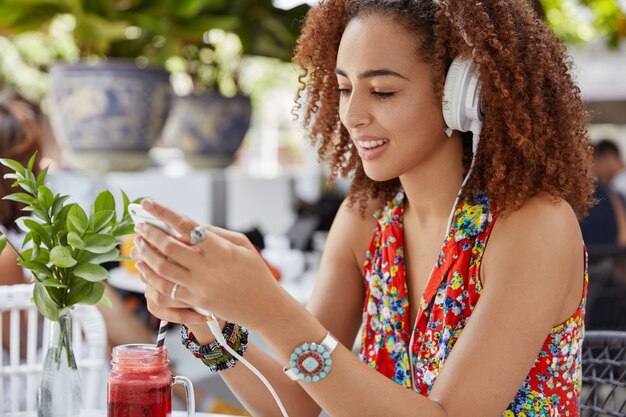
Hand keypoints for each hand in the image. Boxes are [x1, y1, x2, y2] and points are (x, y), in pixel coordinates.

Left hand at [131, 199, 284, 329]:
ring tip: (139, 243)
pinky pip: (164, 288)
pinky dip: (150, 275)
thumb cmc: (256, 272)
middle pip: (168, 246)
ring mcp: (199, 286)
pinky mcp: (194, 301)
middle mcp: (207, 267)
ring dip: (145, 253)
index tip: (148, 203)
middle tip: (140, 225)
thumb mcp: (243, 245)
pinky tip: (144, 267)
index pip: (186, 225)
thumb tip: (189, 227)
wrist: (264, 307)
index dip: (164, 212)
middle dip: (150, 233)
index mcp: (220, 249)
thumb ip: (216, 233)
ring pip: (161, 268)